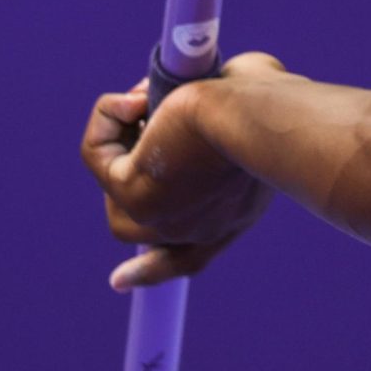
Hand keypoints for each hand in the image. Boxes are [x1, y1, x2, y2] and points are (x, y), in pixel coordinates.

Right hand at [82, 52, 284, 289]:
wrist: (260, 115)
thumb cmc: (273, 103)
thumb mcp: (255, 111)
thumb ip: (226, 106)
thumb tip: (204, 88)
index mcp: (238, 212)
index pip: (191, 256)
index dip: (153, 269)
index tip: (119, 282)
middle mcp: (201, 229)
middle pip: (143, 227)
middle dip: (127, 175)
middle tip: (139, 118)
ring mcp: (164, 219)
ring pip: (114, 185)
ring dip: (119, 134)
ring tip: (147, 100)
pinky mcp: (135, 194)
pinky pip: (97, 155)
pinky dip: (106, 120)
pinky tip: (134, 99)